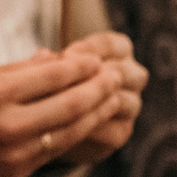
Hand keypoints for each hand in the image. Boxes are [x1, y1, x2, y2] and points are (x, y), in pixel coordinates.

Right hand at [0, 39, 129, 176]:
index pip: (53, 74)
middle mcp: (8, 122)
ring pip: (70, 130)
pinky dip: (75, 135)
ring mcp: (14, 151)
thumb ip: (10, 70)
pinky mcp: (14, 173)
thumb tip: (50, 60)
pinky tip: (86, 125)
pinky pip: (54, 152)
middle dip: (100, 87)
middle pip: (71, 102)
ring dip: (96, 113)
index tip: (96, 59)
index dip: (81, 66)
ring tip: (113, 100)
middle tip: (117, 77)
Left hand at [58, 32, 144, 167]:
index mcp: (120, 50)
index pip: (112, 45)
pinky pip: (112, 129)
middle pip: (120, 72)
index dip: (89, 49)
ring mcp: (131, 105)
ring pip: (120, 101)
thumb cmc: (55, 80)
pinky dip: (90, 126)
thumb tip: (43, 54)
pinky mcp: (122, 131)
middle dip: (92, 76)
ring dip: (92, 103)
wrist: (58, 120)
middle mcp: (133, 76)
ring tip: (61, 105)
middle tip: (64, 82)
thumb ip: (52, 60)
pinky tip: (67, 126)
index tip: (66, 56)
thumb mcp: (53, 66)